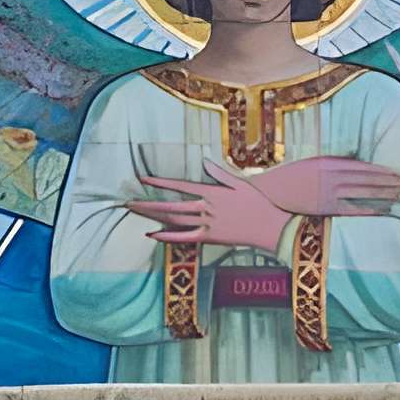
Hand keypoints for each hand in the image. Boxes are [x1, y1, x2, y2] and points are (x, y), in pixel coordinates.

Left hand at [123, 158, 292, 254]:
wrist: (270, 227)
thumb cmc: (257, 203)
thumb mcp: (240, 183)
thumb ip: (220, 173)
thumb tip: (205, 161)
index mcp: (211, 192)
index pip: (180, 186)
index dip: (160, 182)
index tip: (144, 179)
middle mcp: (206, 208)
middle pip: (171, 206)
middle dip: (149, 203)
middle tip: (129, 201)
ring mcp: (207, 224)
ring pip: (174, 221)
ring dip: (154, 218)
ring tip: (137, 214)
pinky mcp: (210, 238)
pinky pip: (184, 238)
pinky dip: (167, 237)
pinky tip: (153, 235)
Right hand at [250, 155, 399, 219]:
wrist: (267, 195)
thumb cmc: (288, 178)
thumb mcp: (309, 163)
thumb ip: (330, 164)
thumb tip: (351, 165)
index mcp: (327, 162)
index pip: (361, 166)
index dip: (381, 170)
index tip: (397, 173)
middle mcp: (331, 176)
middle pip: (366, 179)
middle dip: (388, 182)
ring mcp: (328, 194)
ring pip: (362, 193)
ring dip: (383, 194)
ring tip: (399, 195)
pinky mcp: (325, 210)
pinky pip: (352, 210)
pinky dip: (369, 210)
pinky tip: (382, 211)